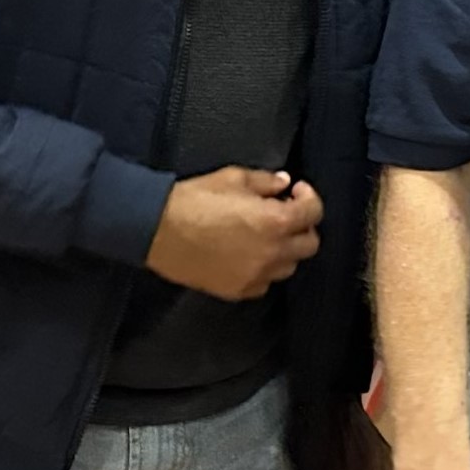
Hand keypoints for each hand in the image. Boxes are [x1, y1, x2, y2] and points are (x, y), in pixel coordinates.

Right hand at [143, 166, 320, 301]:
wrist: (157, 230)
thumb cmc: (195, 199)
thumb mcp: (233, 179)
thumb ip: (265, 182)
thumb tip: (284, 183)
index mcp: (276, 222)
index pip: (313, 213)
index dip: (309, 198)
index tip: (295, 191)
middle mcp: (272, 253)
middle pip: (310, 245)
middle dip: (303, 226)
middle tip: (286, 213)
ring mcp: (256, 276)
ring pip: (289, 266)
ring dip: (285, 249)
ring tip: (266, 235)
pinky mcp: (237, 291)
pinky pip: (264, 283)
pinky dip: (263, 270)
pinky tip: (248, 255)